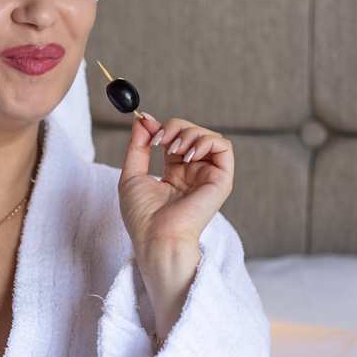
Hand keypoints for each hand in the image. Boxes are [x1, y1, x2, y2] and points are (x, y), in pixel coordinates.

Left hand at [118, 112, 234, 271]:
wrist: (156, 237)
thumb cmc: (143, 216)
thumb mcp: (132, 174)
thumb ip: (138, 146)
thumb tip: (142, 120)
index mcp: (175, 173)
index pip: (175, 138)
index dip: (163, 127)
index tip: (146, 123)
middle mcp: (194, 173)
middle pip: (193, 132)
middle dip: (175, 127)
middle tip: (160, 139)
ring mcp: (208, 176)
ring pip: (208, 136)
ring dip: (190, 133)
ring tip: (174, 150)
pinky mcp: (221, 180)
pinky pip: (223, 147)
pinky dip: (206, 141)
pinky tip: (189, 155)